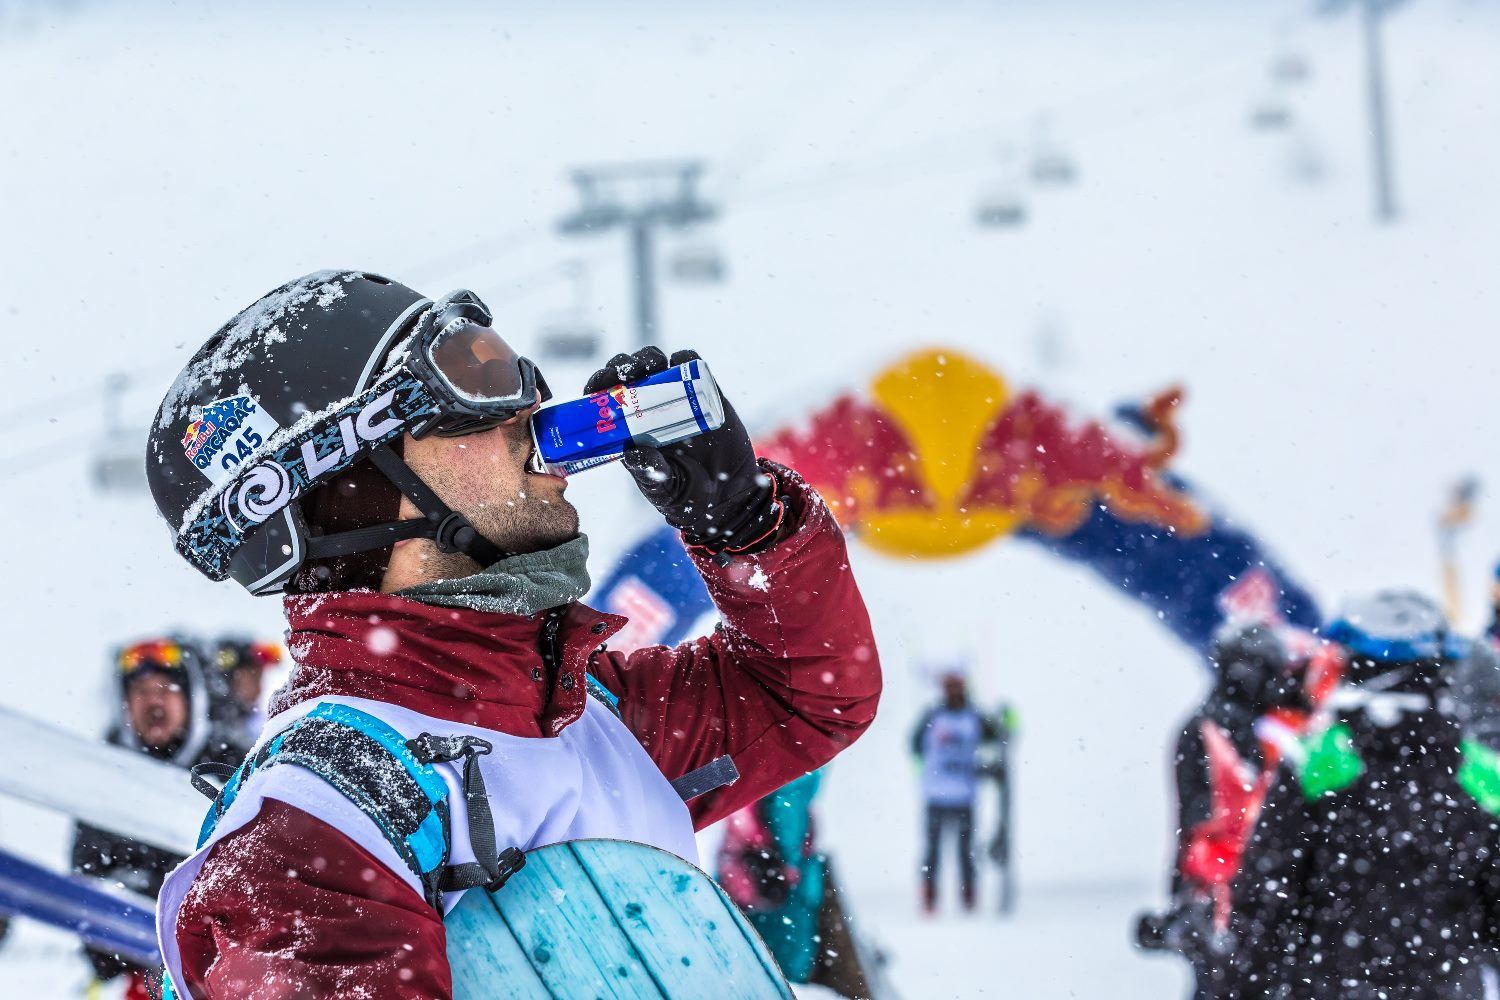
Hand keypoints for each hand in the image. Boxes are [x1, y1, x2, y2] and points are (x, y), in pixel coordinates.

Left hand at [584, 347, 779, 552]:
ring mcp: (676, 398)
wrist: (730, 494)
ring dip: (648, 358)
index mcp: (629, 430)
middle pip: (628, 376)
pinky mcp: (704, 393)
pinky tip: (678, 363)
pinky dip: (683, 359)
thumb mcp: (664, 489)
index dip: (600, 386)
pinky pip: (690, 366)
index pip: (606, 400)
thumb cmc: (687, 496)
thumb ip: (649, 473)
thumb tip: (633, 452)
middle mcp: (649, 410)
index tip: (601, 383)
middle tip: (629, 372)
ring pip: (655, 365)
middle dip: (623, 366)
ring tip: (652, 365)